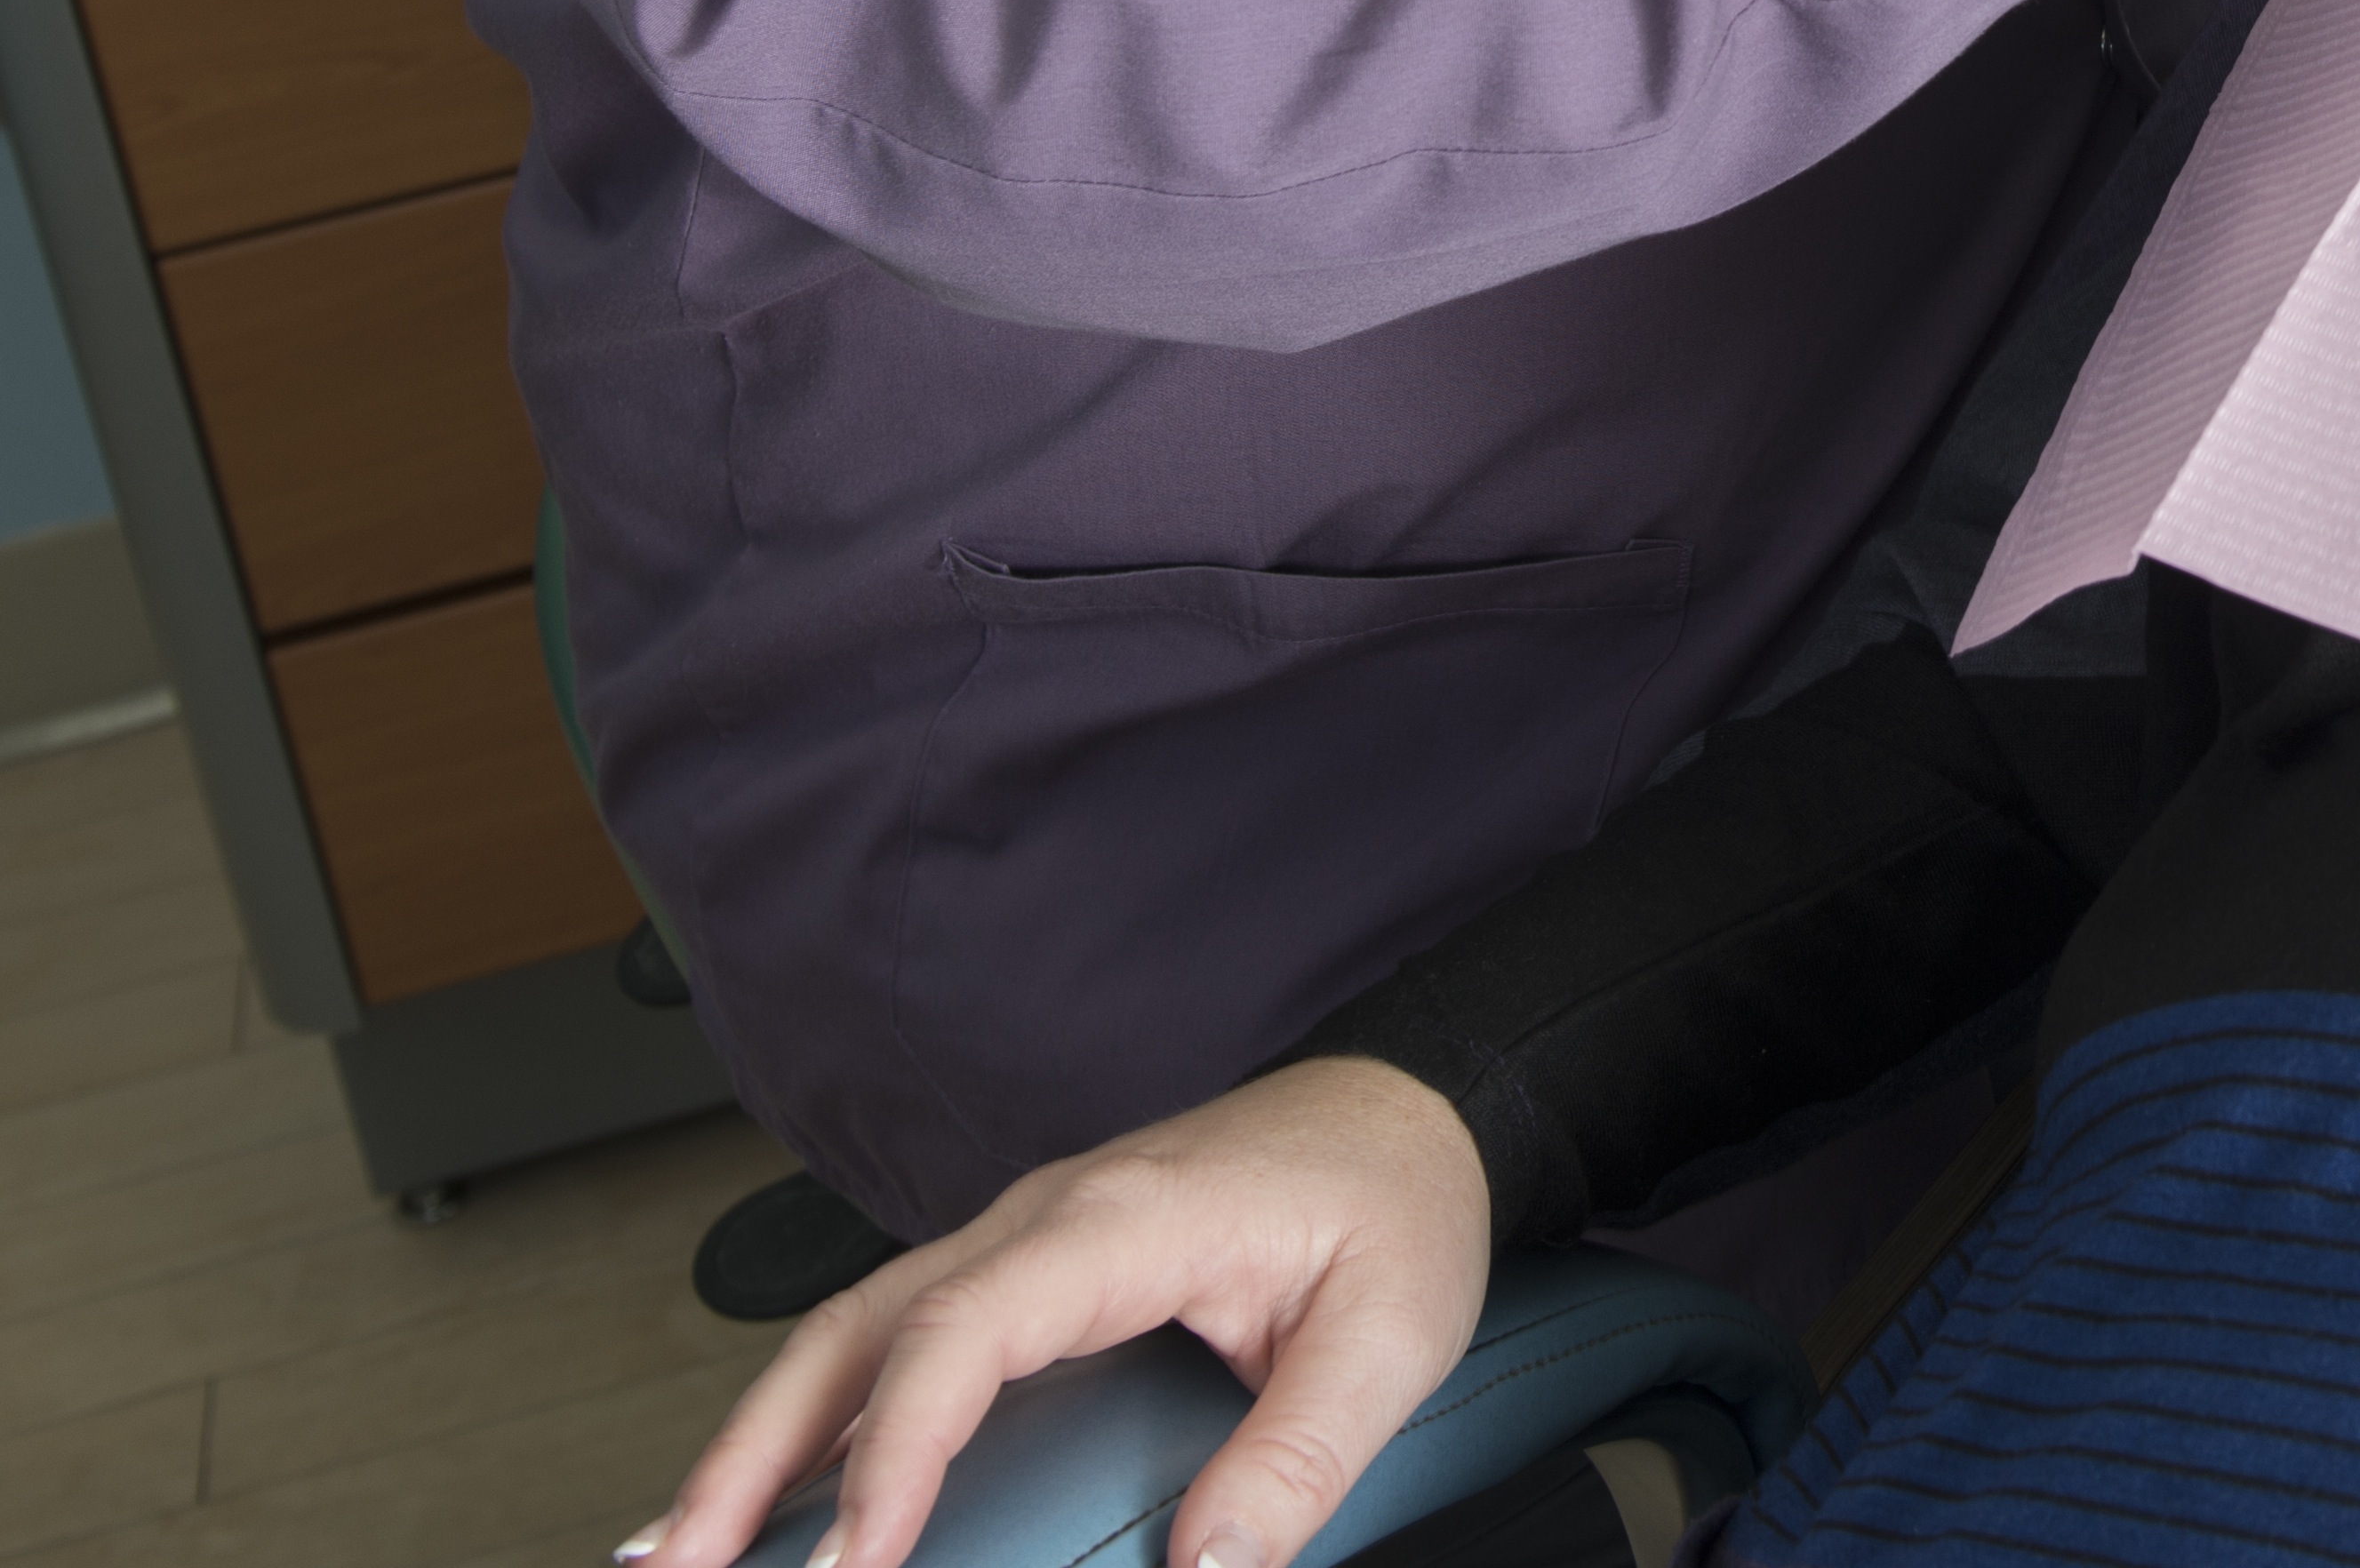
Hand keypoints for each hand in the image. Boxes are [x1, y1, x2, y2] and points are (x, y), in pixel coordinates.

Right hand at [630, 1060, 1490, 1567]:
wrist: (1416, 1106)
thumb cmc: (1399, 1200)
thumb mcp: (1390, 1335)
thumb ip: (1300, 1459)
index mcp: (1122, 1220)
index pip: (964, 1332)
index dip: (895, 1453)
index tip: (856, 1566)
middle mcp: (1046, 1217)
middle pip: (858, 1330)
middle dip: (751, 1456)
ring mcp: (1025, 1237)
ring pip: (854, 1334)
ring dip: (758, 1442)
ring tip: (675, 1557)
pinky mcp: (1030, 1270)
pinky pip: (898, 1340)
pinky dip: (817, 1418)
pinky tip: (776, 1497)